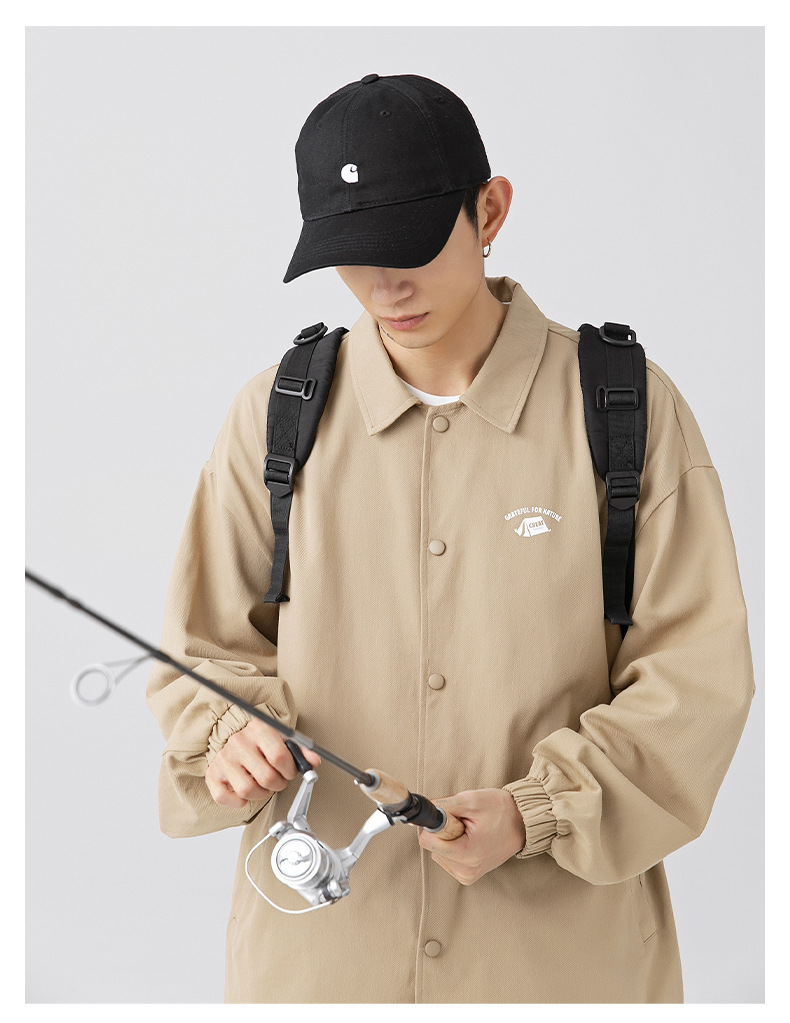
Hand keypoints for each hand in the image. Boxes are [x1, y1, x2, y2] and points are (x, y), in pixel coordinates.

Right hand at [205, 718, 320, 807]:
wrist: (230, 730)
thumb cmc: (259, 738)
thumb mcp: (282, 736)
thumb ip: (301, 749)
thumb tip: (314, 762)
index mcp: (259, 730)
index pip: (279, 757)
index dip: (290, 770)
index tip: (290, 771)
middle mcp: (239, 743)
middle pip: (266, 777)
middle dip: (278, 784)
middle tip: (278, 780)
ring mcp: (224, 759)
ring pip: (247, 790)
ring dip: (261, 794)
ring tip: (263, 785)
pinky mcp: (212, 774)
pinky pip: (224, 797)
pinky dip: (237, 801)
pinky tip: (244, 792)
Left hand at [418, 788, 526, 885]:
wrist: (523, 823)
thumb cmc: (501, 810)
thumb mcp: (471, 800)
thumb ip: (444, 806)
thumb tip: (424, 810)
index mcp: (466, 853)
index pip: (427, 841)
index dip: (435, 824)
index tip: (451, 817)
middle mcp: (466, 870)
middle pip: (433, 847)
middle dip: (445, 832)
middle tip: (466, 823)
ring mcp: (468, 875)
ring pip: (439, 854)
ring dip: (451, 839)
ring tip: (472, 831)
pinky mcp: (469, 876)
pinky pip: (448, 860)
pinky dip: (455, 847)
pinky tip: (472, 840)